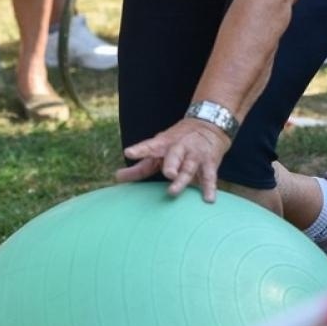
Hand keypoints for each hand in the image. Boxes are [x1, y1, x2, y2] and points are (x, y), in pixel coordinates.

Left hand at [113, 118, 232, 201]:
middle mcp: (179, 148)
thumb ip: (139, 166)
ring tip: (173, 191)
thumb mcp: (157, 149)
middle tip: (167, 174)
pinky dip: (209, 188)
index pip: (149, 146)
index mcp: (163, 144)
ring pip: (189, 167)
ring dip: (182, 179)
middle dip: (170, 165)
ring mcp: (195, 155)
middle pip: (174, 156)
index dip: (139, 150)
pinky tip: (208, 200)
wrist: (208, 126)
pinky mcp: (209, 163)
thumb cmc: (176, 144)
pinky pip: (209, 177)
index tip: (128, 152)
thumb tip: (116, 177)